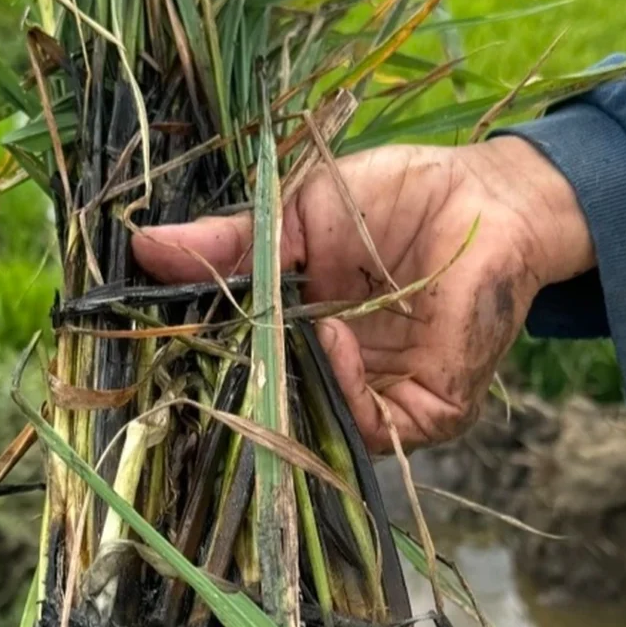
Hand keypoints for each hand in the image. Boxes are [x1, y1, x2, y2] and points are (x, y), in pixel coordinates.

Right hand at [133, 137, 593, 453]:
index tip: (167, 346)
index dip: (210, 365)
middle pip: (277, 412)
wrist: (483, 196)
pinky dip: (344, 393)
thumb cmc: (395, 200)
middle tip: (204, 359)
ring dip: (291, 391)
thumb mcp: (298, 217)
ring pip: (318, 430)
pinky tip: (330, 341)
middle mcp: (337, 376)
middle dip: (243, 392)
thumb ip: (233, 243)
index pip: (248, 371)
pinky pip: (371, 428)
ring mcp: (379, 397)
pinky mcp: (426, 411)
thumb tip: (141, 246)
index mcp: (302, 336)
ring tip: (275, 336)